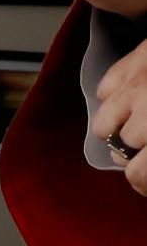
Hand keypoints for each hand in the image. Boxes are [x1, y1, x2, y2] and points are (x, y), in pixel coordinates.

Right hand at [90, 38, 146, 193]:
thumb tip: (144, 170)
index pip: (138, 173)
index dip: (142, 185)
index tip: (146, 187)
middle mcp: (146, 107)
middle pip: (119, 149)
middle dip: (134, 154)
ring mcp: (137, 81)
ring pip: (104, 122)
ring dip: (118, 127)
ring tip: (136, 124)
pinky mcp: (133, 58)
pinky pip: (105, 88)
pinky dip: (115, 96)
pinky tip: (132, 97)